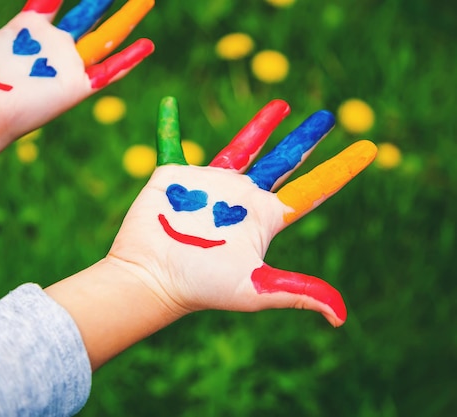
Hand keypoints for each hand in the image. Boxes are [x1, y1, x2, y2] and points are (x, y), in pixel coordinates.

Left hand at [0, 0, 153, 184]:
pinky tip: (147, 45)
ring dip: (127, 17)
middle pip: (87, 14)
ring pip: (105, 36)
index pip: (51, 0)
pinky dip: (129, 59)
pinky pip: (108, 71)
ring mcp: (65, 65)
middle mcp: (51, 46)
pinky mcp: (75, 87)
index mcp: (28, 30)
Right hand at [108, 97, 376, 326]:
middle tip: (328, 117)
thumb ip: (297, 292)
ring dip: (261, 126)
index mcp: (264, 217)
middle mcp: (242, 198)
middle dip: (307, 139)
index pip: (312, 190)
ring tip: (282, 105)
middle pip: (284, 161)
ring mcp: (210, 184)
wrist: (152, 278)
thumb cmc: (201, 286)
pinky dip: (169, 125)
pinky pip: (172, 143)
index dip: (341, 169)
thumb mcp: (255, 288)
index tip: (370, 148)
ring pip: (242, 146)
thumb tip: (341, 318)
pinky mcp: (174, 177)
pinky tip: (169, 104)